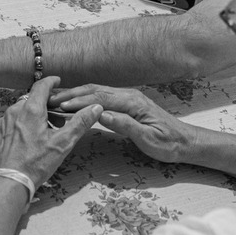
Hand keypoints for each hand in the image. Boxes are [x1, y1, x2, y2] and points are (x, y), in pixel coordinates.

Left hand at [0, 77, 101, 188]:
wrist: (8, 183)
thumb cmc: (36, 163)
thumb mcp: (62, 143)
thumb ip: (80, 123)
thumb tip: (95, 107)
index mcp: (31, 109)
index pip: (41, 86)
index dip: (51, 81)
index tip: (58, 80)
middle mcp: (14, 111)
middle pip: (31, 100)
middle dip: (44, 104)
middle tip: (56, 116)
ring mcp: (2, 123)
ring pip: (20, 112)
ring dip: (32, 116)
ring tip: (43, 131)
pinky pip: (10, 123)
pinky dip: (20, 126)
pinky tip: (27, 141)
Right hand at [50, 84, 195, 163]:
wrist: (184, 142)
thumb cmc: (168, 144)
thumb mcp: (148, 139)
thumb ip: (125, 125)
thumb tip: (102, 115)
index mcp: (133, 102)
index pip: (100, 98)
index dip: (79, 101)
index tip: (61, 106)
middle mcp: (129, 95)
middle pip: (95, 90)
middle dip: (72, 94)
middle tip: (51, 99)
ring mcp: (127, 97)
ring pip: (97, 91)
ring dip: (76, 93)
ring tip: (57, 98)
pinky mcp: (126, 103)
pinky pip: (102, 96)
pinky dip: (85, 97)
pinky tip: (75, 102)